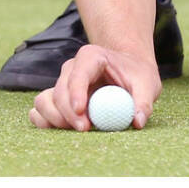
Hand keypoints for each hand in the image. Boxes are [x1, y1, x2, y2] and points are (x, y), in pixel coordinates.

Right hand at [29, 43, 160, 131]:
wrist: (127, 70)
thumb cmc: (137, 74)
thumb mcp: (148, 83)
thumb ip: (144, 101)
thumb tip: (137, 121)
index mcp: (92, 57)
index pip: (78, 72)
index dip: (76, 92)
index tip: (81, 112)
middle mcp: (72, 68)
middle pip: (60, 91)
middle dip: (69, 113)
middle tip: (86, 130)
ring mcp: (62, 83)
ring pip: (45, 100)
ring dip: (54, 119)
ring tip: (76, 130)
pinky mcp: (57, 99)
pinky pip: (40, 109)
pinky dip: (45, 121)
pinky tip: (60, 130)